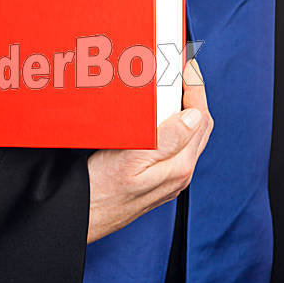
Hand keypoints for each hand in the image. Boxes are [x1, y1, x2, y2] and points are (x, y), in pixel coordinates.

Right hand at [86, 59, 212, 242]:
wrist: (83, 218)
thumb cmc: (100, 191)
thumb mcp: (131, 160)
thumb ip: (167, 140)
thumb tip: (194, 116)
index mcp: (179, 166)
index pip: (200, 115)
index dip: (195, 85)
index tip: (186, 64)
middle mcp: (180, 172)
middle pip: (199, 123)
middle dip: (194, 93)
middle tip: (180, 70)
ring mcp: (171, 177)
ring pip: (190, 134)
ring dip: (185, 107)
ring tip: (170, 86)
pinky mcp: (159, 179)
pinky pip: (177, 145)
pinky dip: (174, 123)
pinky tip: (158, 116)